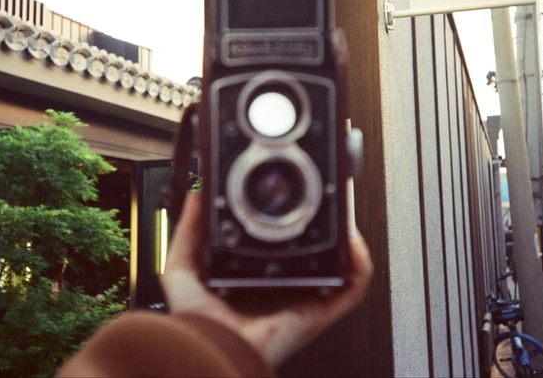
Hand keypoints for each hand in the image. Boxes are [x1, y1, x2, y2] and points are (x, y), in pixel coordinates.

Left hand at [160, 191, 373, 367]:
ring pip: (341, 271)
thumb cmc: (196, 322)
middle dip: (327, 232)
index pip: (285, 254)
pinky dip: (360, 266)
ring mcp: (304, 302)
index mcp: (257, 282)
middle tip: (327, 207)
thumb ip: (189, 229)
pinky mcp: (318, 313)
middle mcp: (284, 292)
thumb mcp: (182, 266)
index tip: (299, 207)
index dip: (297, 230)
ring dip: (349, 245)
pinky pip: (351, 290)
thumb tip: (197, 195)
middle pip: (318, 259)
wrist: (209, 347)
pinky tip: (353, 245)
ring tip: (344, 220)